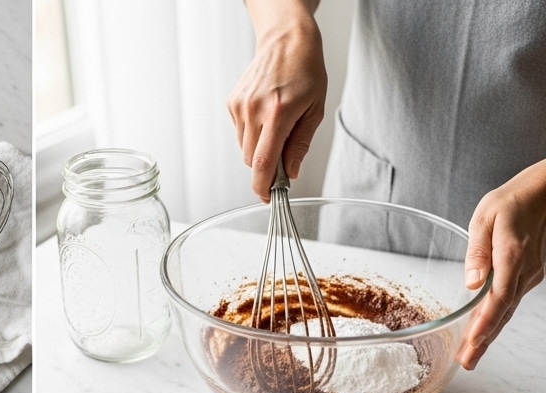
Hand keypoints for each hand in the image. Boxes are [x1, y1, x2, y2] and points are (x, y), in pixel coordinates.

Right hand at [228, 0, 326, 200]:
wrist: (285, 40)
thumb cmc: (305, 69)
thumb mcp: (315, 109)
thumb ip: (301, 144)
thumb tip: (290, 173)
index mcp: (278, 113)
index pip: (263, 162)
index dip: (263, 186)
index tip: (267, 197)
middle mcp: (255, 110)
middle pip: (252, 160)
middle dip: (266, 166)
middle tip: (283, 153)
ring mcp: (240, 107)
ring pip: (245, 149)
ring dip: (259, 149)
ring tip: (275, 126)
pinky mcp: (233, 104)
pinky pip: (240, 134)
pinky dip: (252, 134)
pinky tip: (264, 115)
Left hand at [460, 159, 545, 368]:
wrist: (542, 192)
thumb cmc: (511, 201)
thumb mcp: (486, 217)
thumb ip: (478, 251)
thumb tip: (471, 282)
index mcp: (512, 257)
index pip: (498, 297)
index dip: (485, 322)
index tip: (472, 341)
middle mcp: (524, 272)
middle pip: (502, 313)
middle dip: (483, 341)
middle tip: (466, 363)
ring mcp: (528, 276)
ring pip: (506, 312)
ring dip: (488, 335)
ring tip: (470, 358)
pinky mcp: (526, 276)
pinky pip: (508, 303)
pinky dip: (494, 321)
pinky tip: (482, 334)